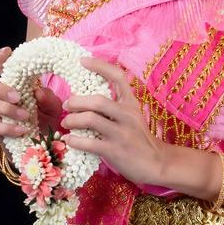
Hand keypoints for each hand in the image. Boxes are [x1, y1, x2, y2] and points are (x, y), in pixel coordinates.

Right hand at [0, 45, 63, 138]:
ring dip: (5, 108)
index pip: (3, 67)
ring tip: (25, 116)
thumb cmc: (48, 119)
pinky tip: (21, 130)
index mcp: (15, 84)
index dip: (1, 58)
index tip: (6, 51)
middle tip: (17, 96)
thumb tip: (38, 92)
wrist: (46, 146)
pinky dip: (7, 127)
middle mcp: (1, 96)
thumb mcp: (54, 107)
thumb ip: (48, 98)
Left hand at [61, 55, 166, 187]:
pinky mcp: (115, 151)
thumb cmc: (140, 139)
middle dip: (76, 101)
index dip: (99, 66)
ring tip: (65, 123)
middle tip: (66, 105)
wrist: (158, 163)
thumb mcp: (134, 117)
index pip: (118, 77)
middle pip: (97, 101)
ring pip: (90, 120)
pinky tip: (69, 140)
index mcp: (131, 104)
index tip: (82, 61)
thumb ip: (117, 106)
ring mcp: (121, 134)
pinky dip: (74, 140)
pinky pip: (89, 143)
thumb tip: (90, 97)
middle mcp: (127, 115)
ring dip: (72, 120)